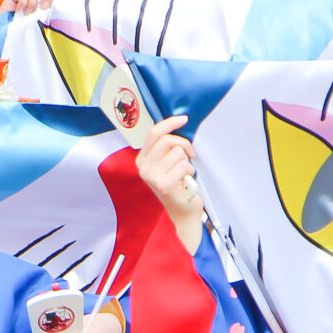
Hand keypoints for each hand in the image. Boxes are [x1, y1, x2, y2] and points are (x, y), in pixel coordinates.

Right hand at [136, 117, 203, 251]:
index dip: (170, 123)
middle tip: (190, 155)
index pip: (154, 133)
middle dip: (184, 144)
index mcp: (142, 160)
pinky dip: (190, 173)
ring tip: (184, 175)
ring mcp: (152, 177)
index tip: (184, 119)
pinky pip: (184, 166)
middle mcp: (143, 168)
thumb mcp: (167, 164)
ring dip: (187, 163)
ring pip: (177, 153)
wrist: (181, 213)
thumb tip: (177, 125)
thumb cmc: (178, 186)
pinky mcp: (164, 184)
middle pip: (167, 140)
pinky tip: (185, 183)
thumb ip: (167, 147)